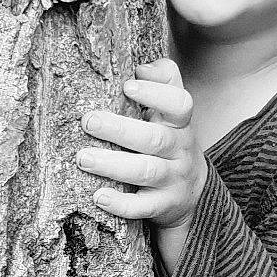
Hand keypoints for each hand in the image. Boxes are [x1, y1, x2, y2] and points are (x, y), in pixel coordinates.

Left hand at [77, 58, 207, 229]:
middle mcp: (179, 150)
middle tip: (88, 121)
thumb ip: (163, 81)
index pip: (179, 105)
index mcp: (180, 124)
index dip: (155, 94)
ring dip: (112, 165)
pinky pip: (143, 207)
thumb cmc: (170, 141)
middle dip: (119, 130)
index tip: (127, 86)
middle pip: (154, 139)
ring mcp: (173, 180)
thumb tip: (141, 68)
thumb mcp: (173, 112)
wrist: (192, 192)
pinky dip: (121, 204)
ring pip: (145, 172)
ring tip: (83, 158)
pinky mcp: (163, 206)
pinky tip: (98, 196)